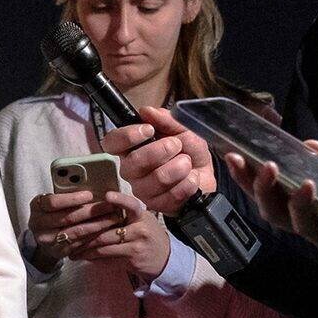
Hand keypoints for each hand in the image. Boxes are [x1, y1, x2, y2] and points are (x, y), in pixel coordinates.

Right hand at [27, 188, 135, 271]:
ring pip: (76, 232)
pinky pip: (80, 244)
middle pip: (67, 218)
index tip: (90, 194)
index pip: (53, 202)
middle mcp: (38, 225)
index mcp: (37, 206)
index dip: (72, 199)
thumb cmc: (53, 210)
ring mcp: (48, 241)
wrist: (43, 234)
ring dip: (98, 225)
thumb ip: (66, 192)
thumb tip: (93, 185)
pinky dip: (95, 236)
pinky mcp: (59, 252)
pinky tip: (107, 230)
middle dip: (91, 212)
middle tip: (111, 206)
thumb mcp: (54, 198)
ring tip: (114, 217)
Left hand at [66, 191, 170, 284]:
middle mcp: (140, 229)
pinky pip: (108, 259)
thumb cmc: (147, 234)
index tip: (107, 196)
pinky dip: (94, 258)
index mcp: (141, 215)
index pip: (131, 205)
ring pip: (104, 247)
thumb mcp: (140, 219)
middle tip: (68, 235)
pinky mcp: (132, 260)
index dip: (120, 200)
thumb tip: (93, 206)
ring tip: (72, 250)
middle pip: (107, 231)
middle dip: (85, 235)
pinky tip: (84, 257)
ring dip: (85, 249)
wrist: (165, 258)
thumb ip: (123, 213)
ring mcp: (137, 246)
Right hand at [101, 107, 215, 215]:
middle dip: (161, 151)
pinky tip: (192, 179)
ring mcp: (142, 190)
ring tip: (187, 163)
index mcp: (131, 148)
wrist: (206, 175)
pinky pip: (171, 195)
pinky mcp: (157, 206)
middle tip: (177, 145)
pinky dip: (188, 184)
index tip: (148, 130)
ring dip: (179, 167)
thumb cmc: (189, 150)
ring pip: (156, 179)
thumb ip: (167, 119)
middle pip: (133, 162)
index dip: (126, 136)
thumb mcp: (184, 129)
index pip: (112, 142)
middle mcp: (131, 169)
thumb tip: (146, 111)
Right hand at [225, 142, 317, 274]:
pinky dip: (304, 207)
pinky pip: (312, 228)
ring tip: (270, 167)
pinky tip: (307, 185)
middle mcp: (316, 221)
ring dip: (270, 192)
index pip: (277, 192)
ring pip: (282, 219)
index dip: (253, 175)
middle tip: (237, 158)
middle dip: (249, 183)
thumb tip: (305, 144)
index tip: (236, 152)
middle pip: (269, 207)